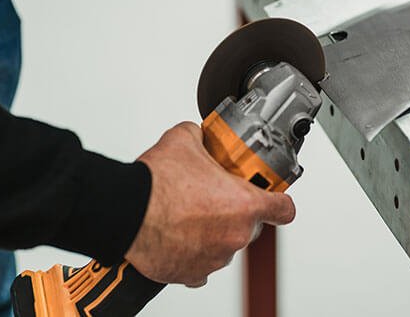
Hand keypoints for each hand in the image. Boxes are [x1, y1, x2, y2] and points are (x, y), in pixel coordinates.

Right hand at [125, 122, 294, 285]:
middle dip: (235, 212)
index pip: (283, 209)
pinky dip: (193, 252)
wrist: (125, 212)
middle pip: (250, 225)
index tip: (271, 196)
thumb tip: (201, 135)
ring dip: (213, 231)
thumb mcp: (185, 139)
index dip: (278, 200)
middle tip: (213, 197)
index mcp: (244, 204)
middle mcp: (235, 235)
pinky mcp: (191, 274)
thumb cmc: (156, 182)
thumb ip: (203, 137)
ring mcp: (214, 258)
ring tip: (189, 214)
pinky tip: (179, 235)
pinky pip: (201, 264)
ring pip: (224, 244)